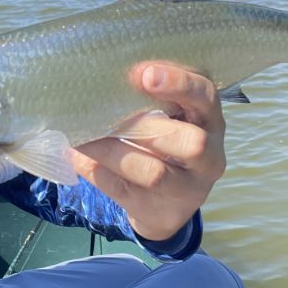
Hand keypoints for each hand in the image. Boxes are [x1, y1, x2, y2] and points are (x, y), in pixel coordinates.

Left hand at [70, 62, 226, 241]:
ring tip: (84, 138)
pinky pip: (124, 191)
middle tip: (111, 116)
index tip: (145, 74)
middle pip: (192, 144)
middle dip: (147, 127)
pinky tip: (76, 156)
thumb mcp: (173, 120)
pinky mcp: (160, 212)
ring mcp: (187, 190)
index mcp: (211, 122)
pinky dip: (96, 172)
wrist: (170, 204)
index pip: (206, 98)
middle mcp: (209, 158)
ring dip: (113, 152)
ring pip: (154, 173)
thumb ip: (152, 100)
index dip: (179, 84)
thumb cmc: (167, 144)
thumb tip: (101, 77)